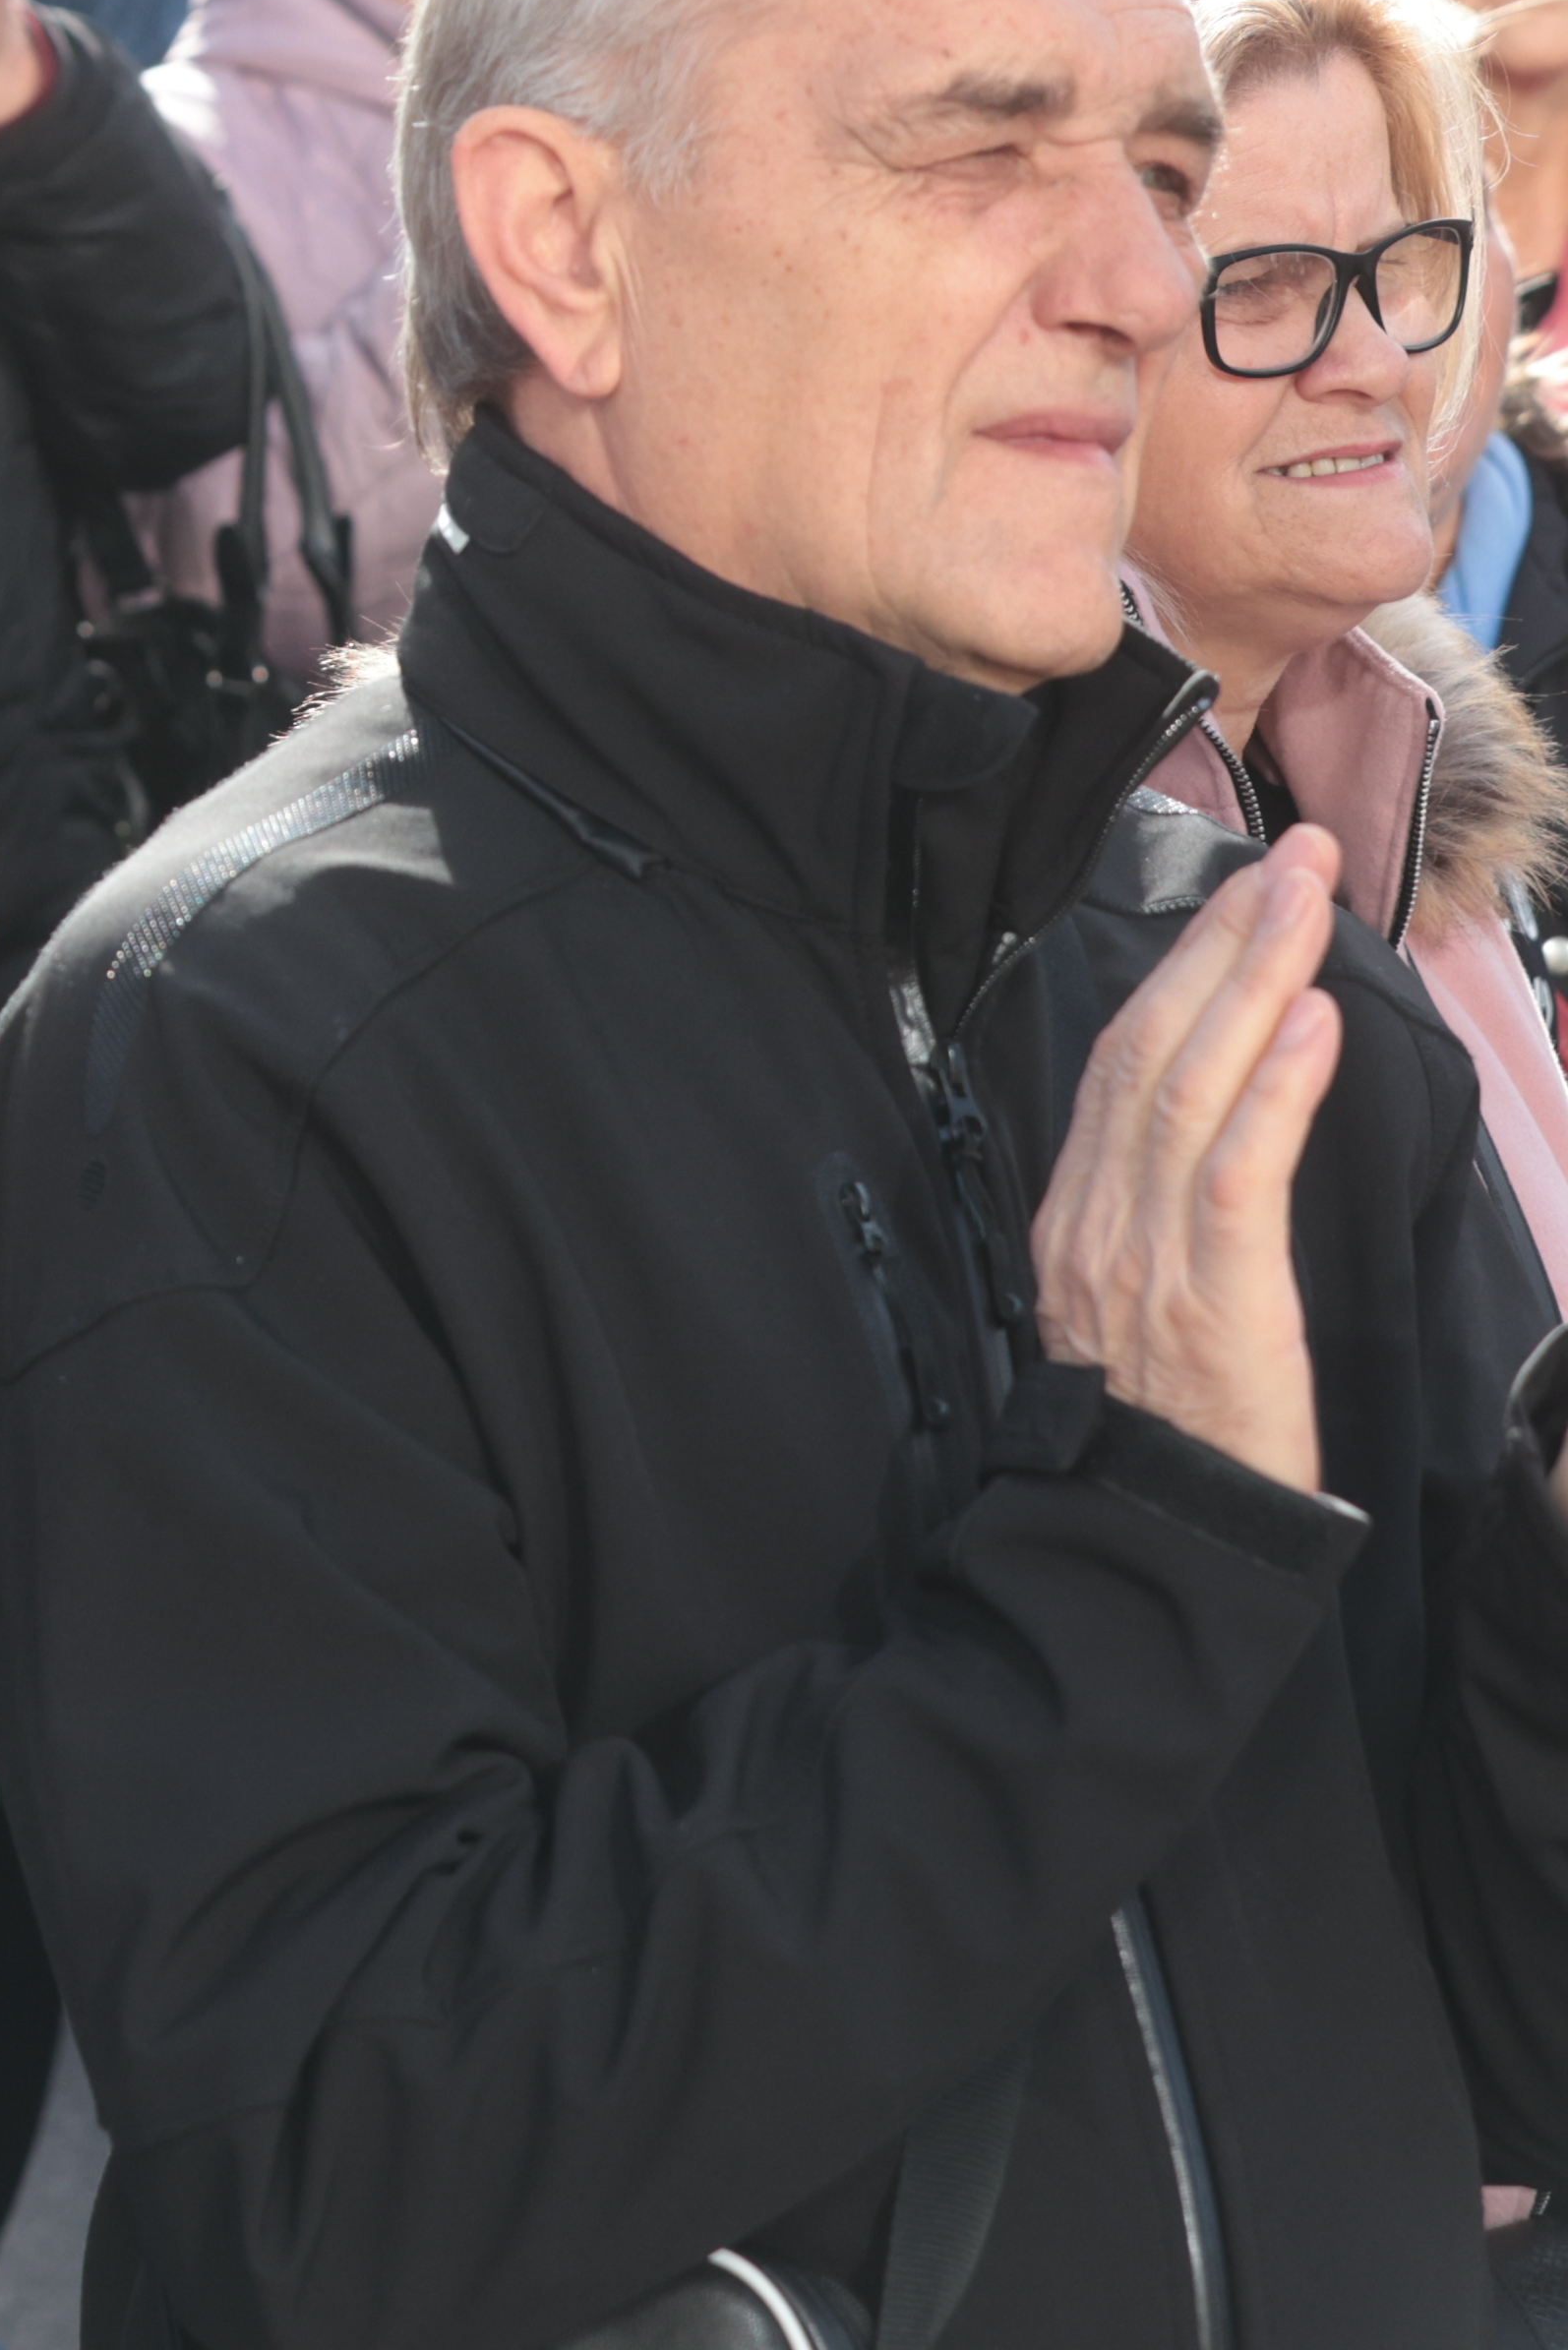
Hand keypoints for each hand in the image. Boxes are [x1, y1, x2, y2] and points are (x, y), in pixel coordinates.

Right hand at [1032, 829, 1339, 1492]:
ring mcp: (1142, 1251)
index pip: (1122, 1061)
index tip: (1241, 894)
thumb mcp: (1138, 1302)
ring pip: (1188, 1086)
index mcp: (1079, 1213)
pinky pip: (1235, 1169)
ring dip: (1252, 982)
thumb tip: (1229, 1110)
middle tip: (1287, 856)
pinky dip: (1274, 1089)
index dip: (1183, 968)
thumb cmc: (1171, 1428)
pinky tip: (1312, 1023)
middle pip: (1148, 1048)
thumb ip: (1161, 1208)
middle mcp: (1096, 1215)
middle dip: (1221, 941)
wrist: (1155, 1535)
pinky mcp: (1205, 1291)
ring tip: (1304, 903)